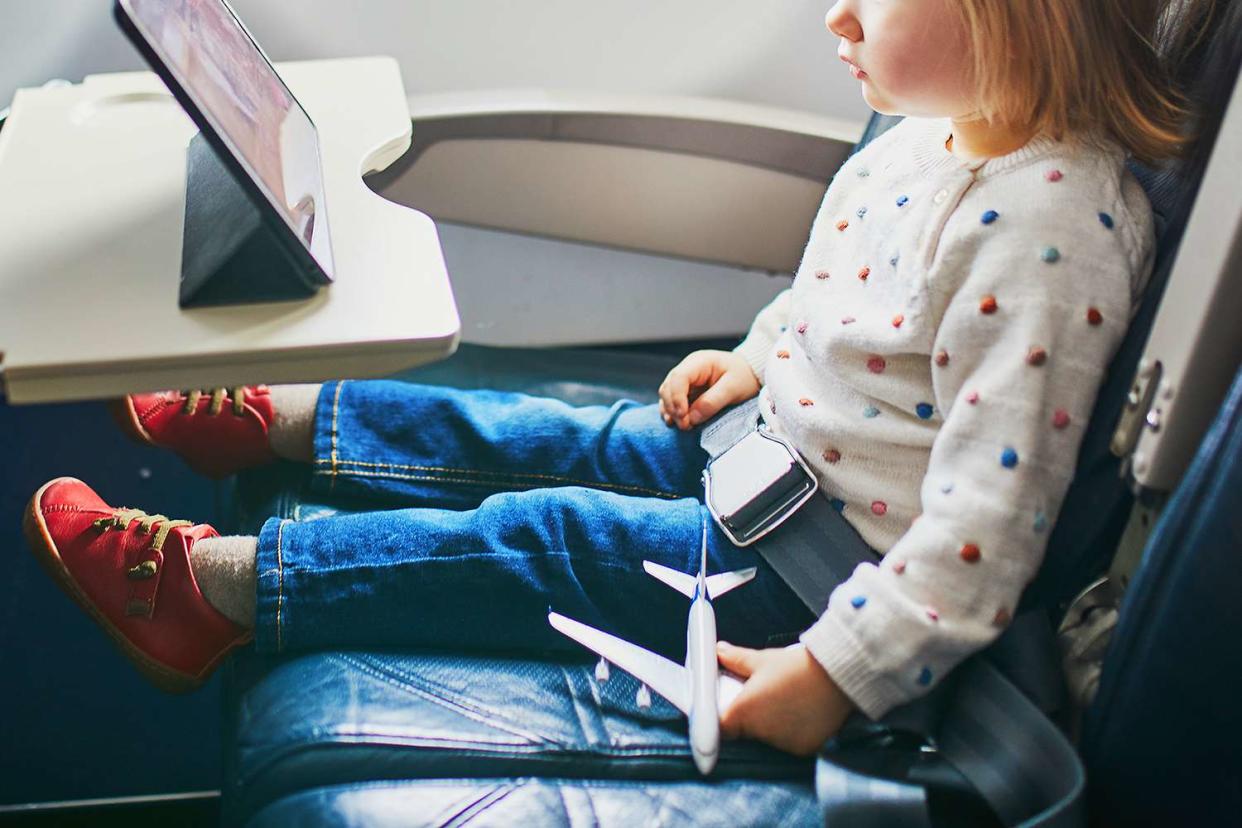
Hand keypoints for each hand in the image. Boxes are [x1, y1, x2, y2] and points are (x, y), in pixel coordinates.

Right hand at [658, 350, 759, 429]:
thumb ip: (712, 401)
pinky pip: (672, 402)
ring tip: (683, 426)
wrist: (750, 374)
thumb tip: (691, 417)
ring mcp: (685, 380)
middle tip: (685, 425)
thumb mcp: (734, 388)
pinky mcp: (686, 391)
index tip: (683, 416)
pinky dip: (673, 413)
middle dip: (673, 408)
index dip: (676, 398)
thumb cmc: (744, 376)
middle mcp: (688, 369)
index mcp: (699, 362)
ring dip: (671, 412)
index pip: (678, 377)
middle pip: (668, 387)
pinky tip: (678, 423)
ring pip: (667, 395)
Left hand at [716, 641, 853, 755]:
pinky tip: (801, 712)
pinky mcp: (802, 749)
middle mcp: (760, 733)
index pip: (721, 727)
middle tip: (765, 696)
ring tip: (787, 701)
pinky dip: (792, 731)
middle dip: (751, 717)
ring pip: (769, 738)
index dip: (722, 718)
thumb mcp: (762, 659)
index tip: (729, 708)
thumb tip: (719, 651)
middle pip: (746, 732)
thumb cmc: (797, 666)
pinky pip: (790, 743)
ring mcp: (782, 744)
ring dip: (772, 725)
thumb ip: (735, 659)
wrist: (836, 676)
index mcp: (743, 712)